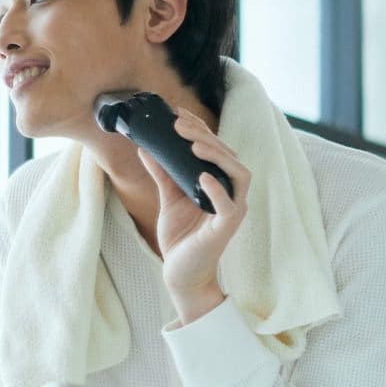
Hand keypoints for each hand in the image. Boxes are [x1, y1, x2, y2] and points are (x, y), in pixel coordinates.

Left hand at [138, 107, 251, 323]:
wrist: (180, 272)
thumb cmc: (180, 237)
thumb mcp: (168, 199)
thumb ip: (162, 174)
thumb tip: (146, 148)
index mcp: (219, 184)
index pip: (216, 149)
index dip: (200, 129)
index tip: (178, 113)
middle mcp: (231, 194)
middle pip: (229, 156)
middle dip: (205, 136)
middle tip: (179, 124)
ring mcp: (232, 210)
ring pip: (239, 174)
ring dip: (217, 156)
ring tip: (194, 145)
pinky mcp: (226, 228)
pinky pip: (230, 205)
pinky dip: (218, 189)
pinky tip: (202, 177)